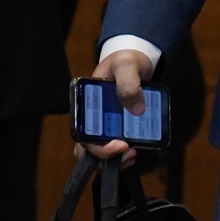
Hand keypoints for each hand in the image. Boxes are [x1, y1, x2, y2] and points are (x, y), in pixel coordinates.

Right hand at [74, 48, 153, 165]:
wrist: (135, 60)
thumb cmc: (125, 61)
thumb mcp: (126, 65)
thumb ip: (129, 82)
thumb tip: (137, 108)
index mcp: (85, 105)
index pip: (82, 135)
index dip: (97, 147)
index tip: (119, 144)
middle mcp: (92, 119)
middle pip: (90, 149)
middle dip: (107, 157)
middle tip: (129, 152)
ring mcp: (105, 125)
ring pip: (102, 153)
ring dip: (116, 159)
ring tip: (133, 155)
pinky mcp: (119, 127)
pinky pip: (117, 147)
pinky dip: (124, 154)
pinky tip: (138, 150)